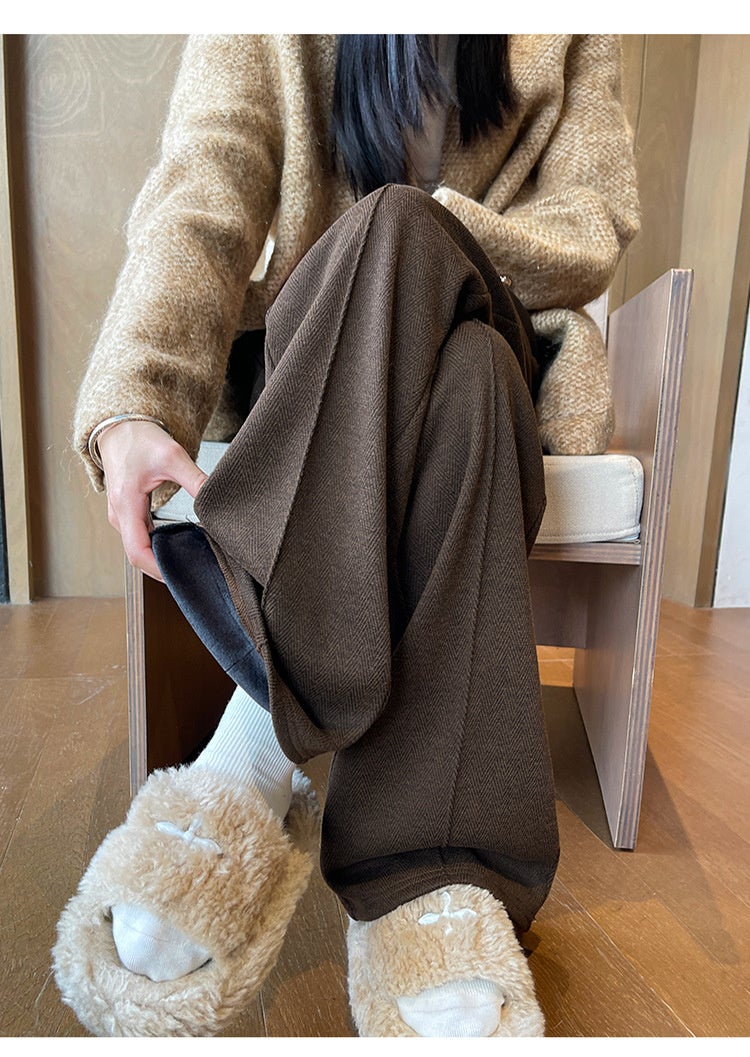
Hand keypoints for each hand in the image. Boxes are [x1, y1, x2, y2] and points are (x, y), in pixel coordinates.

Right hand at [98, 420, 207, 580]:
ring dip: (161, 557)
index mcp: (126, 504)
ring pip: (140, 548)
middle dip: (163, 567)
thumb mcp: (172, 457)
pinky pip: (141, 538)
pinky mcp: (128, 514)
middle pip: (138, 555)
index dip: (158, 569)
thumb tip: (214, 502)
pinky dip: (158, 546)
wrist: (120, 428)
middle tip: (195, 572)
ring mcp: (121, 516)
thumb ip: (195, 480)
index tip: (180, 576)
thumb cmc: (140, 440)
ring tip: (191, 561)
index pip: (137, 552)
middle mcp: (119, 515)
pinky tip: (179, 545)